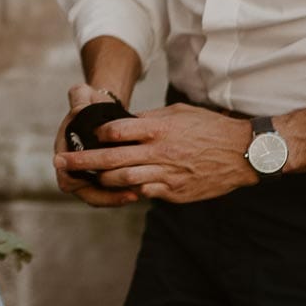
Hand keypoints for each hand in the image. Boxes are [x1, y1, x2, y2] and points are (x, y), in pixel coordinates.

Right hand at [53, 84, 140, 207]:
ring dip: (117, 198)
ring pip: (100, 197)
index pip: (66, 175)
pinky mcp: (103, 179)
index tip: (99, 173)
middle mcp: (74, 167)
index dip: (80, 179)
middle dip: (107, 196)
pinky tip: (142, 189)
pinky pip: (110, 194)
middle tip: (130, 194)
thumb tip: (80, 109)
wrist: (101, 110)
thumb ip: (80, 99)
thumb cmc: (91, 104)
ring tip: (138, 194)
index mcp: (65, 150)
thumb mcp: (84, 96)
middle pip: (86, 193)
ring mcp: (89, 175)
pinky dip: (123, 194)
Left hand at [59, 103, 256, 203]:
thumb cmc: (209, 127)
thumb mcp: (178, 113)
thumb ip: (149, 119)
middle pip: (112, 159)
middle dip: (83, 162)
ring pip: (124, 181)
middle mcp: (159, 152)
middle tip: (62, 162)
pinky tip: (119, 189)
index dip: (98, 133)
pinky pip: (145, 193)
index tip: (90, 134)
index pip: (116, 131)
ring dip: (103, 180)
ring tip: (89, 178)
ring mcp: (167, 174)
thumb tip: (123, 122)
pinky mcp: (175, 192)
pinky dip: (130, 191)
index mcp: (158, 129)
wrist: (244, 153)